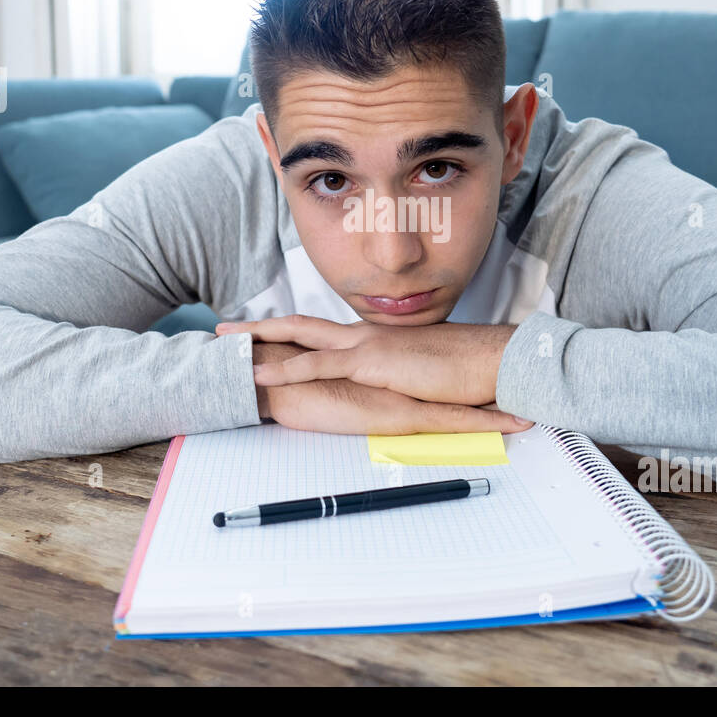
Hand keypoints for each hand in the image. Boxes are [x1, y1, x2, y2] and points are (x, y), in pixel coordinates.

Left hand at [219, 315, 521, 410]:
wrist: (493, 359)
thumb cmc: (468, 370)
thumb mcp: (427, 376)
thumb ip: (405, 379)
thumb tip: (398, 390)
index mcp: (376, 340)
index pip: (324, 335)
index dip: (291, 334)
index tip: (262, 335)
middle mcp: (365, 335)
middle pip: (301, 326)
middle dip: (260, 327)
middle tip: (224, 329)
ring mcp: (366, 345)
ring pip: (300, 338)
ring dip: (260, 340)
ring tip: (224, 344)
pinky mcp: (372, 361)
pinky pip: (319, 364)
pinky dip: (286, 367)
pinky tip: (260, 373)